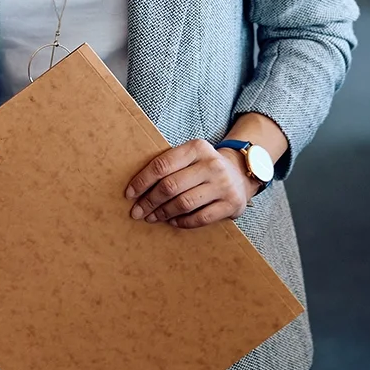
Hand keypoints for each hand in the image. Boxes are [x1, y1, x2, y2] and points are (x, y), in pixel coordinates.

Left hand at [124, 139, 255, 228]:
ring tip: (151, 217)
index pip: (162, 165)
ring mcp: (223, 185)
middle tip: (136, 212)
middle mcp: (211, 164)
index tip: (129, 194)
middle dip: (149, 201)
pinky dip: (183, 222)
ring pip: (184, 203)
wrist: (240, 173)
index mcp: (197, 148)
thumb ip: (169, 165)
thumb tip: (136, 188)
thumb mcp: (190, 156)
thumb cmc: (204, 166)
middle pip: (171, 186)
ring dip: (163, 213)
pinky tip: (172, 222)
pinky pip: (200, 218)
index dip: (142, 181)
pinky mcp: (231, 204)